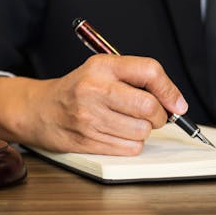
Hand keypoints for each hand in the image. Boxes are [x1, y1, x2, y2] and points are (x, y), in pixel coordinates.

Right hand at [0, 55, 187, 155]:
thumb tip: (174, 102)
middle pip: (149, 106)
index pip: (149, 71)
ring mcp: (89, 117)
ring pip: (141, 131)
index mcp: (101, 66)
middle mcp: (94, 89)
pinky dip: (130, 144)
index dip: (170, 90)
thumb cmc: (75, 90)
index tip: (177, 103)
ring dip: (142, 131)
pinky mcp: (87, 140)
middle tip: (152, 115)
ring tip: (127, 123)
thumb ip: (135, 78)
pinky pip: (129, 148)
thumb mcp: (101, 71)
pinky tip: (116, 134)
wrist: (38, 110)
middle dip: (159, 116)